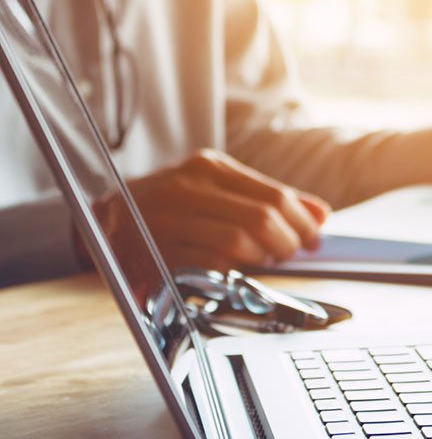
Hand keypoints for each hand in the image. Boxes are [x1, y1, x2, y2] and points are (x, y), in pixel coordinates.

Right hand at [123, 150, 329, 271]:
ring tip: (266, 260)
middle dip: (289, 242)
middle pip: (261, 218)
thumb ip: (268, 200)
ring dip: (263, 257)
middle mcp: (186, 187)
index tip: (314, 237)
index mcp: (208, 167)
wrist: (103, 223)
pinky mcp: (154, 251)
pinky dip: (232, 271)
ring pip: (238, 241)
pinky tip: (236, 271)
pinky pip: (208, 264)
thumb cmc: (171, 209)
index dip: (302, 221)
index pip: (273, 195)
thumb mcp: (218, 191)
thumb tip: (320, 214)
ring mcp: (167, 219)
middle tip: (293, 253)